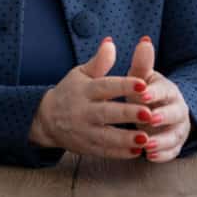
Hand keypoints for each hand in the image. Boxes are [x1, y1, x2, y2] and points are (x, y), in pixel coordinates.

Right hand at [29, 37, 153, 158]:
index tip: (143, 84)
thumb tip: (110, 42)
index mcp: (85, 90)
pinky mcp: (86, 147)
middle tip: (149, 114)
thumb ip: (99, 61)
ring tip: (145, 138)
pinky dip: (119, 153)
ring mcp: (84, 131)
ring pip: (106, 137)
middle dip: (128, 114)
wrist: (46, 119)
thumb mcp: (81, 73)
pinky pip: (104, 152)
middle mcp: (83, 111)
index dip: (124, 86)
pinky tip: (136, 152)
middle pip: (107, 113)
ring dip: (126, 139)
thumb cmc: (70, 91)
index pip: (106, 87)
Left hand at [127, 36, 191, 162]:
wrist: (157, 109)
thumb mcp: (142, 78)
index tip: (142, 93)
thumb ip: (142, 63)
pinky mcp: (174, 144)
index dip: (154, 92)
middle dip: (162, 116)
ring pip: (174, 134)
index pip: (165, 90)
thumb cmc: (145, 91)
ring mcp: (178, 127)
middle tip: (148, 119)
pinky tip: (149, 157)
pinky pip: (172, 151)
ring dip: (161, 140)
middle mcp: (178, 108)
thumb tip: (144, 40)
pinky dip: (162, 155)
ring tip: (146, 145)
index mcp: (169, 90)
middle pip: (175, 113)